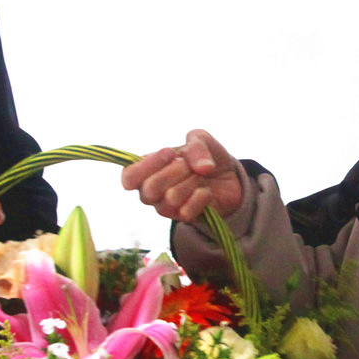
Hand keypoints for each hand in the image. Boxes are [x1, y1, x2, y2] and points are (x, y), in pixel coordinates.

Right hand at [120, 129, 244, 223]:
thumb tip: (203, 167)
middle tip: (188, 165)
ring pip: (171, 198)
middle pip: (150, 189)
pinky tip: (207, 191)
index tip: (170, 153)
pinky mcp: (185, 219)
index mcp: (146, 170)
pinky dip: (202, 196)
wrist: (229, 176)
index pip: (128, 176)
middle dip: (175, 171)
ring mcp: (167, 207)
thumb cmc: (204, 157)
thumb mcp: (201, 139)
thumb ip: (197, 145)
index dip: (147, 165)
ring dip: (192, 182)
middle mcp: (151, 192)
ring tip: (200, 177)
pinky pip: (187, 211)